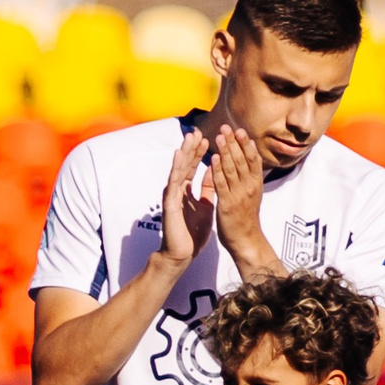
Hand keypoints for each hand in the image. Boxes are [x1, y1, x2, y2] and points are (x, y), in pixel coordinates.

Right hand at [156, 130, 212, 268]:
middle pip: (184, 164)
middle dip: (190, 148)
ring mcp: (172, 195)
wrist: (182, 254)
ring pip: (178, 169)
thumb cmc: (192, 233)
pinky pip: (173, 182)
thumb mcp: (205, 206)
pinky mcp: (170, 203)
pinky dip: (175, 168)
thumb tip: (214, 172)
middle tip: (196, 130)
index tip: (206, 138)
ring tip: (189, 137)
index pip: (192, 167)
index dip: (199, 153)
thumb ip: (207, 190)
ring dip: (183, 152)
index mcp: (186, 191)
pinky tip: (178, 156)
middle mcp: (177, 190)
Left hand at [208, 126, 274, 272]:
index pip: (252, 159)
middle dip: (234, 142)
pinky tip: (213, 157)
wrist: (246, 240)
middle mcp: (249, 187)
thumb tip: (249, 159)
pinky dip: (217, 169)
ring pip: (232, 168)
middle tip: (226, 127)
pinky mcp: (227, 203)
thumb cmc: (246, 218)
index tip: (239, 130)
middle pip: (242, 159)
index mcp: (255, 183)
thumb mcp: (252, 194)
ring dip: (225, 151)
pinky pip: (222, 183)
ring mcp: (239, 195)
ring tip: (220, 136)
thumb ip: (250, 177)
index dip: (246, 144)